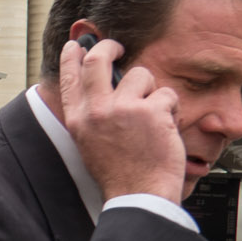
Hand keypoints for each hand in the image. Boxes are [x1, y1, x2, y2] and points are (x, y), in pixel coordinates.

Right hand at [57, 38, 185, 202]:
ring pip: (142, 75)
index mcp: (79, 119)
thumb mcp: (90, 143)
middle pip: (98, 59)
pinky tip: (166, 130)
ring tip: (153, 116)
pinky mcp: (151, 111)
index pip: (70, 77)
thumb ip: (92, 115)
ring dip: (152, 91)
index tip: (77, 45)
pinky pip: (167, 95)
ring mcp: (124, 108)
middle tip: (118, 47)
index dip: (72, 56)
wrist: (138, 195)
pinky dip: (171, 110)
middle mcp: (97, 110)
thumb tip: (101, 89)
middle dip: (110, 47)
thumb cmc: (119, 173)